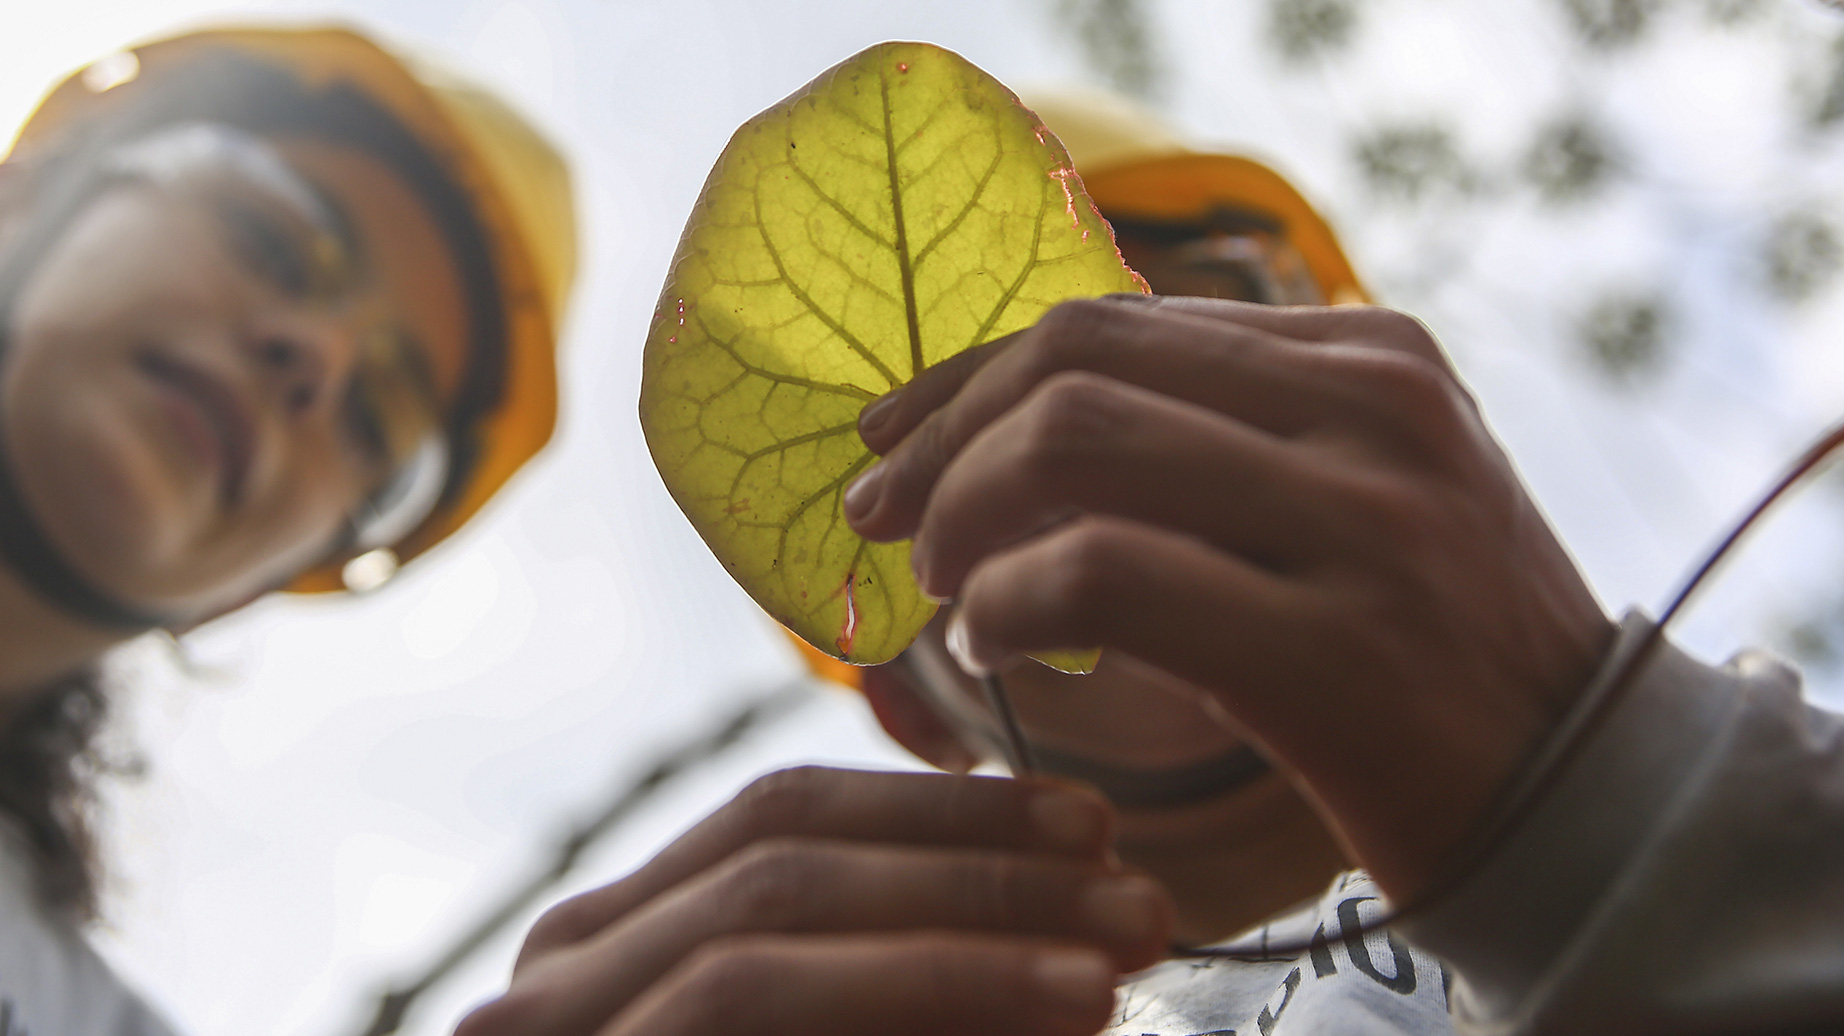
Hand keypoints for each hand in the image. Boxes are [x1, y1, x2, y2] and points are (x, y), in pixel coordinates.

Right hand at [454, 766, 1172, 1035]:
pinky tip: (1059, 1023)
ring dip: (962, 941)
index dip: (944, 813)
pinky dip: (924, 1003)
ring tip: (1111, 971)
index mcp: (620, 942)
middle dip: (974, 869)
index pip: (780, 816)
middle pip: (776, 860)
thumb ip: (918, 1008)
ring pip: (758, 948)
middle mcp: (559, 981)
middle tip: (1140, 901)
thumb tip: (1076, 950)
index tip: (1097, 826)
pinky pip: (750, 1019)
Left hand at [842, 295, 1614, 901]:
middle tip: (881, 521)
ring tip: (942, 589)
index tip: (886, 437)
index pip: (1112, 320)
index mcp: (1368, 356)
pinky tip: (991, 650)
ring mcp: (1365, 523)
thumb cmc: (1432, 655)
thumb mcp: (1357, 496)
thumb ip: (1225, 434)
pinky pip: (1099, 577)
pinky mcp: (1337, 652)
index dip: (968, 377)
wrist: (1588, 802)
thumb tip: (1017, 416)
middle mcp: (1372, 410)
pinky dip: (1004, 606)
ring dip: (961, 515)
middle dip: (940, 439)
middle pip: (1075, 362)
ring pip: (1074, 445)